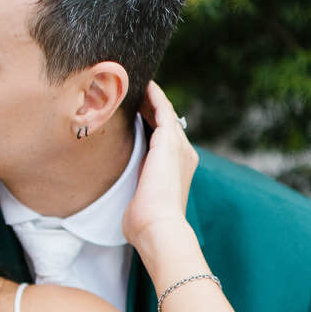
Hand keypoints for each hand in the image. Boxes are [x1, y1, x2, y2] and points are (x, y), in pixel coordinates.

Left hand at [122, 81, 198, 251]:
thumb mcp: (140, 204)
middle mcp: (183, 156)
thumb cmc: (146, 225)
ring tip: (137, 85)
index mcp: (177, 171)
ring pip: (165, 113)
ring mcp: (179, 146)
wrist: (158, 226)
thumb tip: (127, 201)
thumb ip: (136, 194)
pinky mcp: (169, 140)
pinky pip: (162, 109)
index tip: (136, 118)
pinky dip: (154, 96)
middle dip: (151, 109)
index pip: (163, 143)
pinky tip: (144, 85)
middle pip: (166, 124)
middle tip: (134, 94)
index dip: (151, 128)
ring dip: (152, 99)